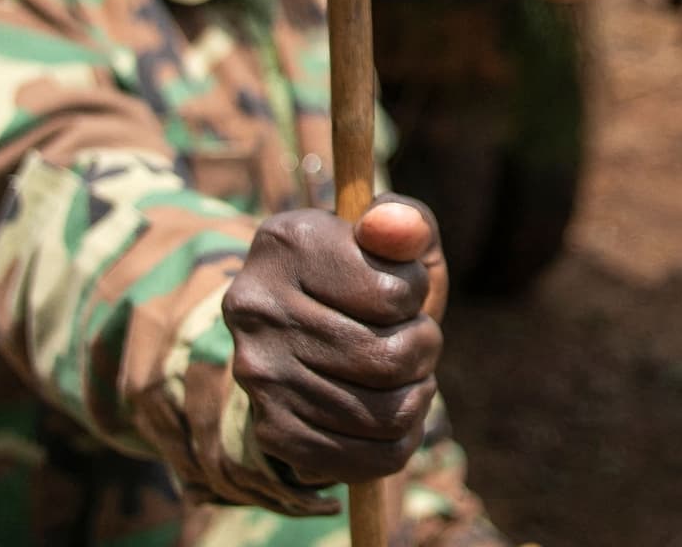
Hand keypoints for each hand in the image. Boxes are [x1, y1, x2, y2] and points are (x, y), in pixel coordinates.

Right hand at [222, 195, 445, 486]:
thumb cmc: (364, 277)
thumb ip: (404, 222)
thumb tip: (395, 225)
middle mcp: (258, 309)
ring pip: (387, 414)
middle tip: (413, 338)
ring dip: (416, 394)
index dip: (415, 294)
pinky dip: (400, 439)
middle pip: (390, 359)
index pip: (395, 294)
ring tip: (404, 373)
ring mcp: (259, 376)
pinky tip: (389, 410)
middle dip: (423, 349)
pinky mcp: (273, 431)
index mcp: (287, 243)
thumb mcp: (389, 239)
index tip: (399, 290)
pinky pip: (370, 459)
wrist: (299, 332)